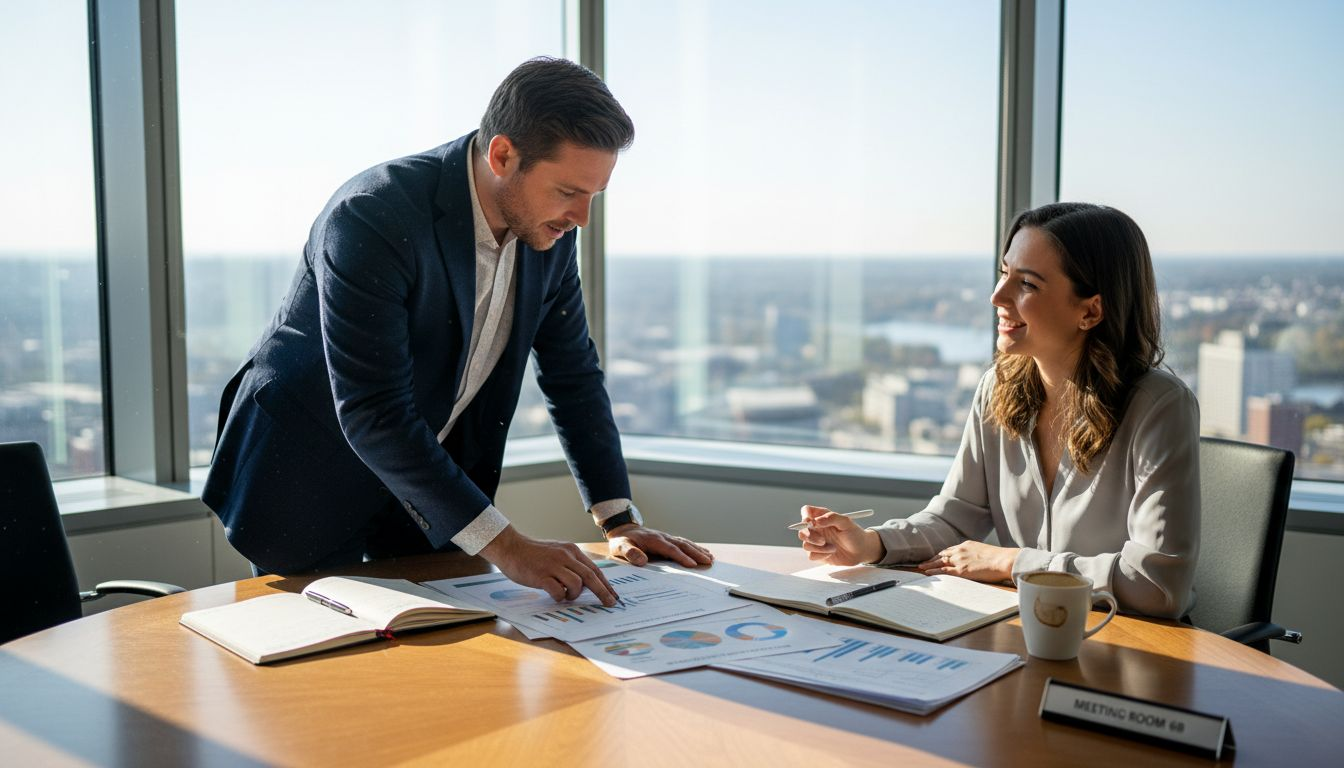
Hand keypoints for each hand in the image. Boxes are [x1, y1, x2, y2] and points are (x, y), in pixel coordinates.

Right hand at [479, 525, 618, 605]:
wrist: (511, 548)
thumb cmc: (533, 553)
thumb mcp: (557, 552)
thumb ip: (571, 564)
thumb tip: (585, 582)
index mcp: (572, 551)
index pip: (594, 569)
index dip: (605, 584)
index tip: (613, 595)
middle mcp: (565, 556)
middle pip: (590, 576)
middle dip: (603, 592)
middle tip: (610, 604)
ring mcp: (554, 565)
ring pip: (577, 584)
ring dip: (574, 594)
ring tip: (566, 595)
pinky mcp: (542, 576)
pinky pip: (558, 591)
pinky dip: (560, 597)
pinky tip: (555, 595)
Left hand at [606, 525, 713, 566]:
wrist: (623, 529)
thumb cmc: (622, 540)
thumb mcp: (620, 547)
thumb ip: (630, 552)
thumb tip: (642, 560)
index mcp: (653, 540)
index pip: (670, 549)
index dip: (682, 557)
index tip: (692, 565)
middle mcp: (663, 537)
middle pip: (682, 545)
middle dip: (696, 553)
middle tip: (709, 562)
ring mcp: (666, 538)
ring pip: (685, 543)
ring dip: (698, 550)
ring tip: (710, 558)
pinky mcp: (668, 540)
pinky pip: (683, 544)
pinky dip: (695, 548)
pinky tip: (703, 552)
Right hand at [797, 505, 883, 564]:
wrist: (861, 551)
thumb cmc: (855, 534)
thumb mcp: (846, 522)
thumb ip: (831, 518)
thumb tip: (815, 521)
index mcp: (822, 517)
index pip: (806, 511)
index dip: (805, 515)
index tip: (809, 522)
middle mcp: (817, 528)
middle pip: (801, 530)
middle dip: (810, 536)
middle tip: (822, 540)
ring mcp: (816, 542)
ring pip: (805, 544)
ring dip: (819, 548)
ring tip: (833, 548)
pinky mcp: (818, 553)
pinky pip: (811, 555)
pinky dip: (821, 556)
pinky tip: (831, 553)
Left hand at [917, 540, 1018, 582]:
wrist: (1005, 560)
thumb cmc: (1000, 558)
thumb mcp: (985, 551)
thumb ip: (976, 555)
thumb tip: (976, 561)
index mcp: (966, 545)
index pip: (949, 550)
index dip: (940, 555)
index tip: (934, 558)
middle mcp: (960, 551)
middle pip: (941, 555)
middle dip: (931, 559)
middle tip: (922, 563)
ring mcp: (960, 560)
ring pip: (939, 562)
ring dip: (929, 565)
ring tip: (920, 568)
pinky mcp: (961, 570)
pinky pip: (943, 571)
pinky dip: (933, 571)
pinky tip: (927, 572)